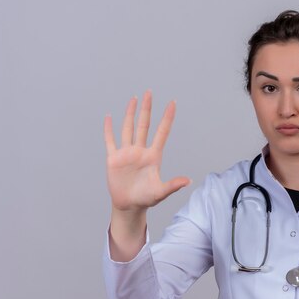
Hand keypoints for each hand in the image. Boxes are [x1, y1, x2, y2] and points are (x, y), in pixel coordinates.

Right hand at [104, 90, 190, 212]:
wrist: (129, 205)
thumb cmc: (146, 199)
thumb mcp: (160, 192)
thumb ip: (173, 185)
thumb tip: (189, 181)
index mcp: (153, 156)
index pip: (162, 132)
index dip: (167, 118)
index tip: (172, 103)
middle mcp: (140, 151)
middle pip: (144, 125)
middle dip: (147, 109)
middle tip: (150, 92)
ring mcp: (126, 153)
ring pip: (128, 128)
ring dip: (130, 114)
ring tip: (134, 99)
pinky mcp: (113, 159)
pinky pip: (110, 141)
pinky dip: (109, 130)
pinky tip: (109, 118)